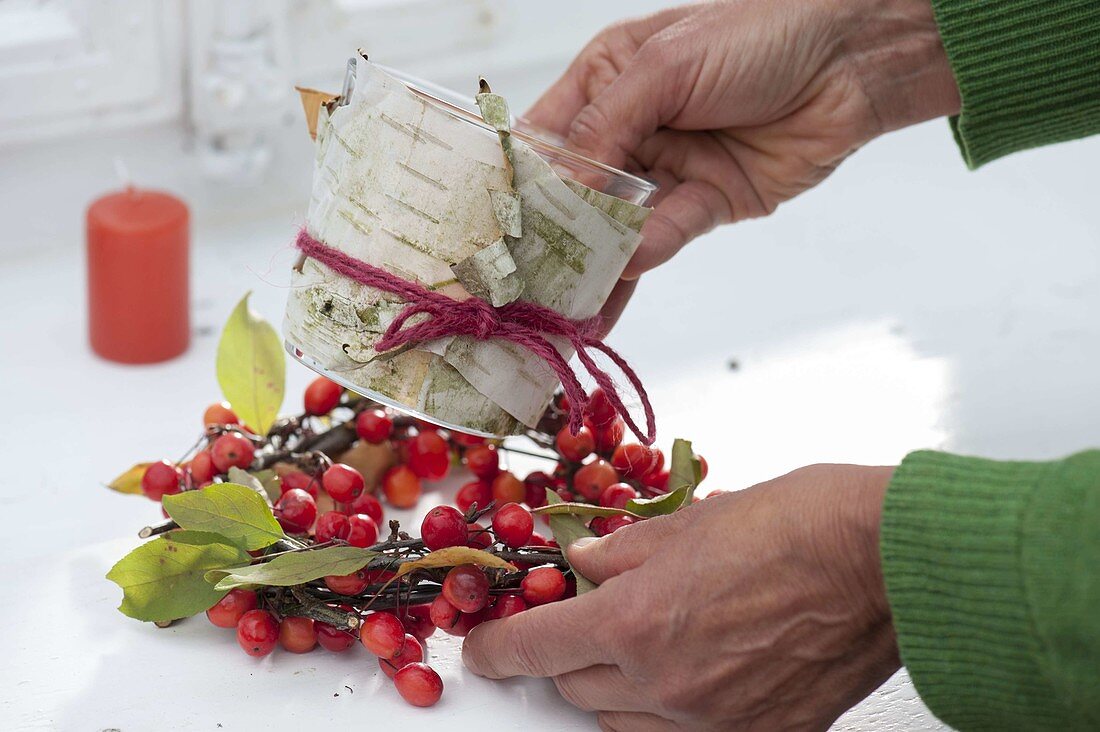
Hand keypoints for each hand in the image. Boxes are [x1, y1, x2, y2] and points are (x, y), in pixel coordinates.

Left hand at [463, 464, 900, 730]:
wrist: (885, 561)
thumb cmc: (799, 526)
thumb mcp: (690, 520)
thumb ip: (622, 552)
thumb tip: (584, 563)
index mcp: (637, 621)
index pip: (535, 648)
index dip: (497, 648)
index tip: (484, 648)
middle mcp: (665, 684)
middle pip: (572, 688)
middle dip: (564, 655)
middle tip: (581, 621)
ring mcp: (712, 722)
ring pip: (621, 723)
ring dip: (612, 687)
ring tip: (645, 641)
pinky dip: (666, 710)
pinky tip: (692, 670)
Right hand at [527, 0, 959, 279]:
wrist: (852, 58)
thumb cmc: (759, 34)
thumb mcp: (665, 66)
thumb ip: (608, 127)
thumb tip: (565, 189)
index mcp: (605, 79)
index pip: (545, 138)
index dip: (517, 182)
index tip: (490, 226)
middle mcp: (629, 127)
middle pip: (576, 191)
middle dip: (549, 234)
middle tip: (520, 281)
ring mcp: (667, 168)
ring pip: (617, 223)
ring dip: (593, 260)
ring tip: (561, 302)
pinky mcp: (707, 202)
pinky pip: (666, 235)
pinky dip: (644, 256)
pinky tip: (619, 276)